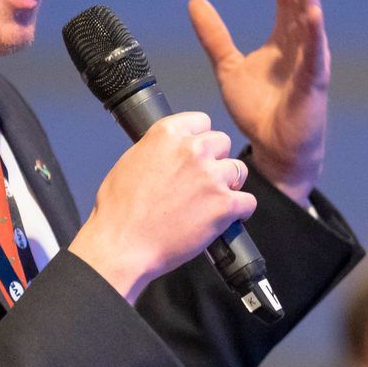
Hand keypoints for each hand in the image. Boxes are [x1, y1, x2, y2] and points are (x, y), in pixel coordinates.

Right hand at [69, 111, 256, 302]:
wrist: (122, 245)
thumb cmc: (119, 211)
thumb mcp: (130, 162)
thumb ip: (157, 149)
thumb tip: (169, 153)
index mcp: (167, 134)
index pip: (201, 122)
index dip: (200, 139)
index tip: (198, 152)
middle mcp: (192, 150)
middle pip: (223, 143)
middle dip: (215, 160)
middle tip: (202, 180)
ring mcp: (211, 177)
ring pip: (238, 170)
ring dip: (229, 185)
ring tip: (211, 201)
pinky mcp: (224, 205)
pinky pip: (248, 202)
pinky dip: (240, 211)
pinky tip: (226, 218)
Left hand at [188, 0, 329, 205]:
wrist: (274, 149)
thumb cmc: (260, 110)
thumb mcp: (228, 66)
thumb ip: (214, 35)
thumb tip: (195, 2)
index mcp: (283, 34)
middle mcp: (300, 39)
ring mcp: (310, 58)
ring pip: (309, 13)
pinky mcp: (313, 81)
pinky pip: (313, 53)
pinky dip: (313, 32)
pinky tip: (311, 10)